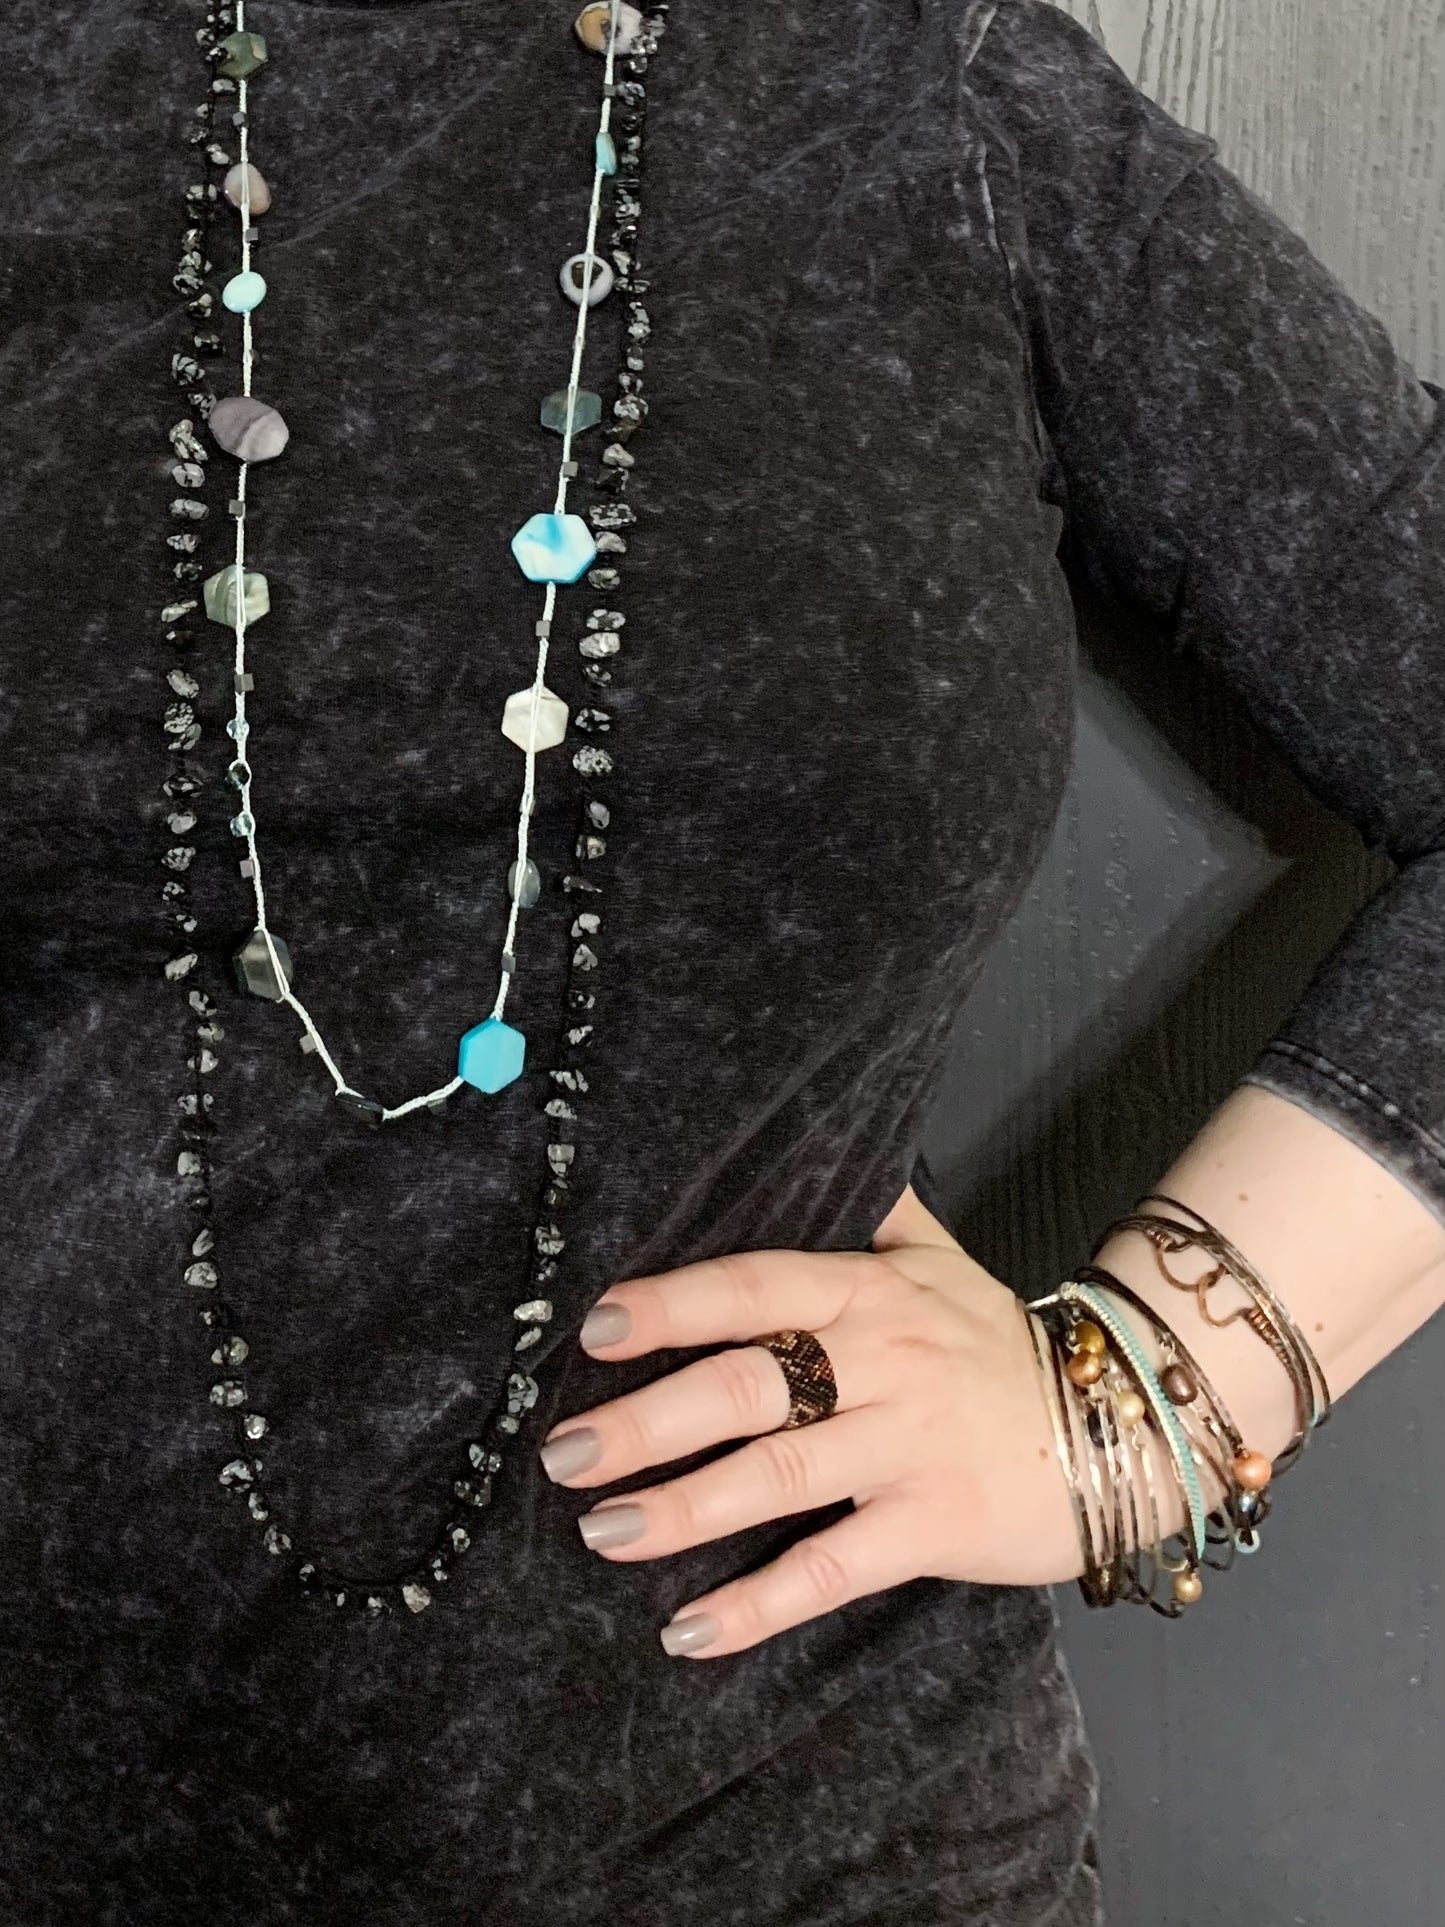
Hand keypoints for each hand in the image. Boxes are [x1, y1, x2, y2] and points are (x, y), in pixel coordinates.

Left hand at [537, 1184, 1087, 1657]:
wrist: (1123, 1418)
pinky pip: (834, 1567)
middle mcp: (882, 1363)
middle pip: (749, 1386)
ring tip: (601, 1533)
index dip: (674, 1305)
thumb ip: (873, 1210)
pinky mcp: (936, 1525)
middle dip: (649, 1421)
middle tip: (564, 1452)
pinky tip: (689, 1630)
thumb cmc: (997, 1343)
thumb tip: (815, 1143)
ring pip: (780, 1476)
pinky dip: (760, 1603)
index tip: (596, 1328)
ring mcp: (908, 1446)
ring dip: (683, 1510)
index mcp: (869, 1295)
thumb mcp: (939, 1259)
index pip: (756, 1289)